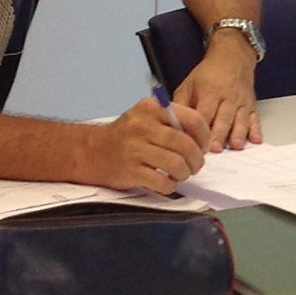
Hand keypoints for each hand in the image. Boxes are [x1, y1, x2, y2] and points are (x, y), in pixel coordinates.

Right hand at [87, 98, 209, 192]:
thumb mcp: (146, 117)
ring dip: (184, 173)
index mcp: (151, 108)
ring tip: (181, 174)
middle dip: (197, 160)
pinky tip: (166, 183)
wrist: (91, 151)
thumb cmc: (125, 136)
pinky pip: (162, 182)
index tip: (203, 147)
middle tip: (195, 166)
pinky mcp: (129, 171)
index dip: (204, 136)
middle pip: (186, 145)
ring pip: (176, 164)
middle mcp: (142, 126)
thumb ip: (172, 122)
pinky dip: (170, 186)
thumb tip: (202, 140)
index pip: (192, 119)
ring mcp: (134, 149)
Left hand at [171, 38, 262, 152]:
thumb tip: (172, 125)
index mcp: (210, 92)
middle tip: (214, 149)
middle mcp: (227, 97)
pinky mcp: (251, 107)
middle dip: (219, 134)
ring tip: (235, 146)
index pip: (204, 112)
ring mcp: (241, 103)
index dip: (199, 128)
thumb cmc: (209, 74)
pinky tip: (255, 139)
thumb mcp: (189, 85)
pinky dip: (256, 130)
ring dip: (238, 134)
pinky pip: (255, 119)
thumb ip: (181, 105)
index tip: (194, 143)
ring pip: (240, 120)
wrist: (232, 59)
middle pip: (223, 118)